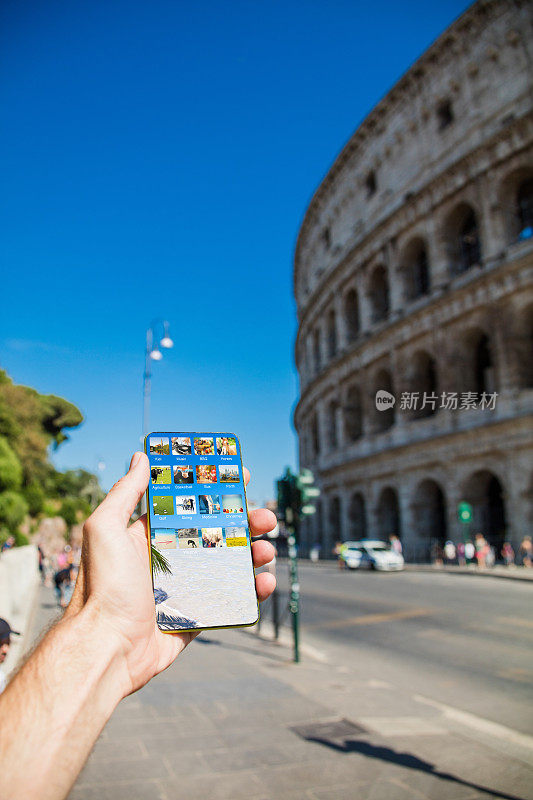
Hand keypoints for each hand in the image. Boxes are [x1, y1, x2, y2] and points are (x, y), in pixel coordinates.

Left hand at [67, 452, 276, 695]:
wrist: (106, 649)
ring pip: (231, 564)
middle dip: (246, 522)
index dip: (216, 491)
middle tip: (266, 518)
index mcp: (151, 536)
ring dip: (254, 553)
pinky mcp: (197, 616)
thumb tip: (140, 457)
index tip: (240, 477)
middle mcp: (171, 559)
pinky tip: (263, 582)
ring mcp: (186, 588)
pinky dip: (252, 590)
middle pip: (218, 534)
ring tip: (267, 551)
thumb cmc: (102, 588)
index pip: (191, 506)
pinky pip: (232, 599)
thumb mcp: (104, 530)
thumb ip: (124, 493)